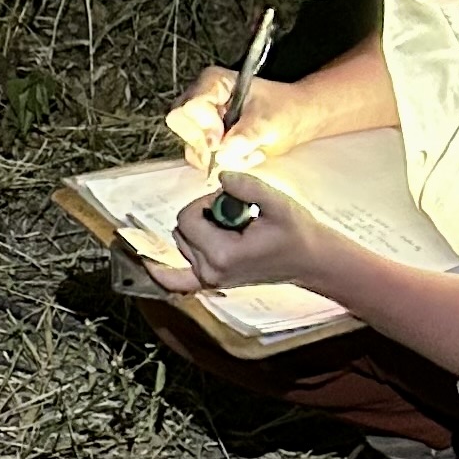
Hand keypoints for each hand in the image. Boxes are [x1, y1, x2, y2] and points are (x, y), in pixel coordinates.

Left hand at [153, 171, 338, 293]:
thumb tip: (220, 176)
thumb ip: (247, 186)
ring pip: (182, 243)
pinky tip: (147, 262)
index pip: (187, 218)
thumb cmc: (296, 233)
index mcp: (222, 254)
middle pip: (181, 230)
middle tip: (233, 212)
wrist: (311, 261)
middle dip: (202, 213)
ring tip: (231, 227)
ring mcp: (209, 280)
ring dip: (198, 229)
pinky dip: (162, 271)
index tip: (229, 199)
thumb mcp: (277, 203)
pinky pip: (176, 280)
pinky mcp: (211, 281)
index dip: (204, 201)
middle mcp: (210, 271)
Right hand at [163, 66, 314, 174]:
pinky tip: (242, 157)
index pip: (190, 106)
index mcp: (214, 82)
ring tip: (247, 154)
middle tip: (232, 150)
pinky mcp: (205, 139)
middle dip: (206, 144)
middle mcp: (201, 98)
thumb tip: (224, 152)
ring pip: (191, 145)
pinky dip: (220, 164)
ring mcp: (201, 120)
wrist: (294, 120)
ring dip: (218, 158)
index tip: (220, 140)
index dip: (203, 126)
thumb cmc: (284, 110)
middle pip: (181, 124)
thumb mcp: (269, 120)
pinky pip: (200, 158)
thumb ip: (247, 134)